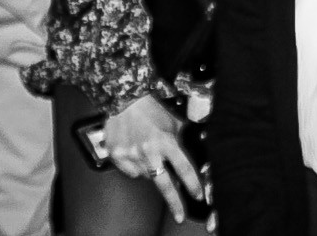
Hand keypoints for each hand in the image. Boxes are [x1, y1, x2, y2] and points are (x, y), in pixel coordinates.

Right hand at [101, 94, 204, 224]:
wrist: (123, 100)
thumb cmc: (151, 109)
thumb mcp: (174, 121)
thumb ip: (182, 138)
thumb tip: (191, 151)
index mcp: (166, 141)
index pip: (184, 168)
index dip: (193, 184)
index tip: (199, 196)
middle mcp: (149, 151)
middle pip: (165, 184)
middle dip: (174, 202)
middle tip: (180, 215)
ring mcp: (131, 156)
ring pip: (146, 176)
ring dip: (151, 170)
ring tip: (149, 152)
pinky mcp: (117, 157)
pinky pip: (131, 172)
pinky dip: (135, 167)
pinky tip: (136, 153)